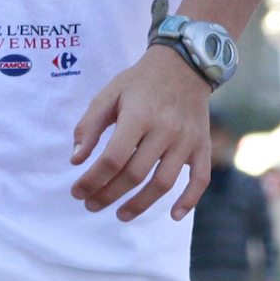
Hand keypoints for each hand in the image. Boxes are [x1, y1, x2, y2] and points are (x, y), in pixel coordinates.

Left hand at [71, 45, 212, 220]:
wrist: (184, 64)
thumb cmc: (140, 82)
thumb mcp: (108, 94)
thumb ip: (89, 126)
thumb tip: (76, 161)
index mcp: (139, 115)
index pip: (113, 158)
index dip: (92, 180)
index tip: (77, 192)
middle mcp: (165, 129)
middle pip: (135, 174)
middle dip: (108, 195)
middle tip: (91, 205)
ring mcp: (187, 140)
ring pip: (163, 183)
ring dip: (140, 204)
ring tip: (120, 214)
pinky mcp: (202, 145)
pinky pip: (200, 178)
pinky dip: (189, 200)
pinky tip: (173, 215)